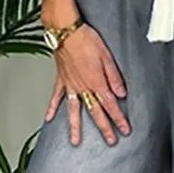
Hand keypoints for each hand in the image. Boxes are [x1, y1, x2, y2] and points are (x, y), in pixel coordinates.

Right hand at [45, 25, 129, 145]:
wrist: (65, 31)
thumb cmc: (85, 39)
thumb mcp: (106, 56)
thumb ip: (114, 77)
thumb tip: (121, 93)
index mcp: (96, 82)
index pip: (110, 105)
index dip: (119, 119)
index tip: (124, 129)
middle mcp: (83, 87)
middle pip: (95, 112)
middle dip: (104, 128)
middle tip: (110, 140)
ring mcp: (70, 85)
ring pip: (74, 111)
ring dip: (75, 127)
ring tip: (75, 141)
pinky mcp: (61, 80)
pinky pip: (56, 97)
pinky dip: (51, 108)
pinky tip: (49, 119)